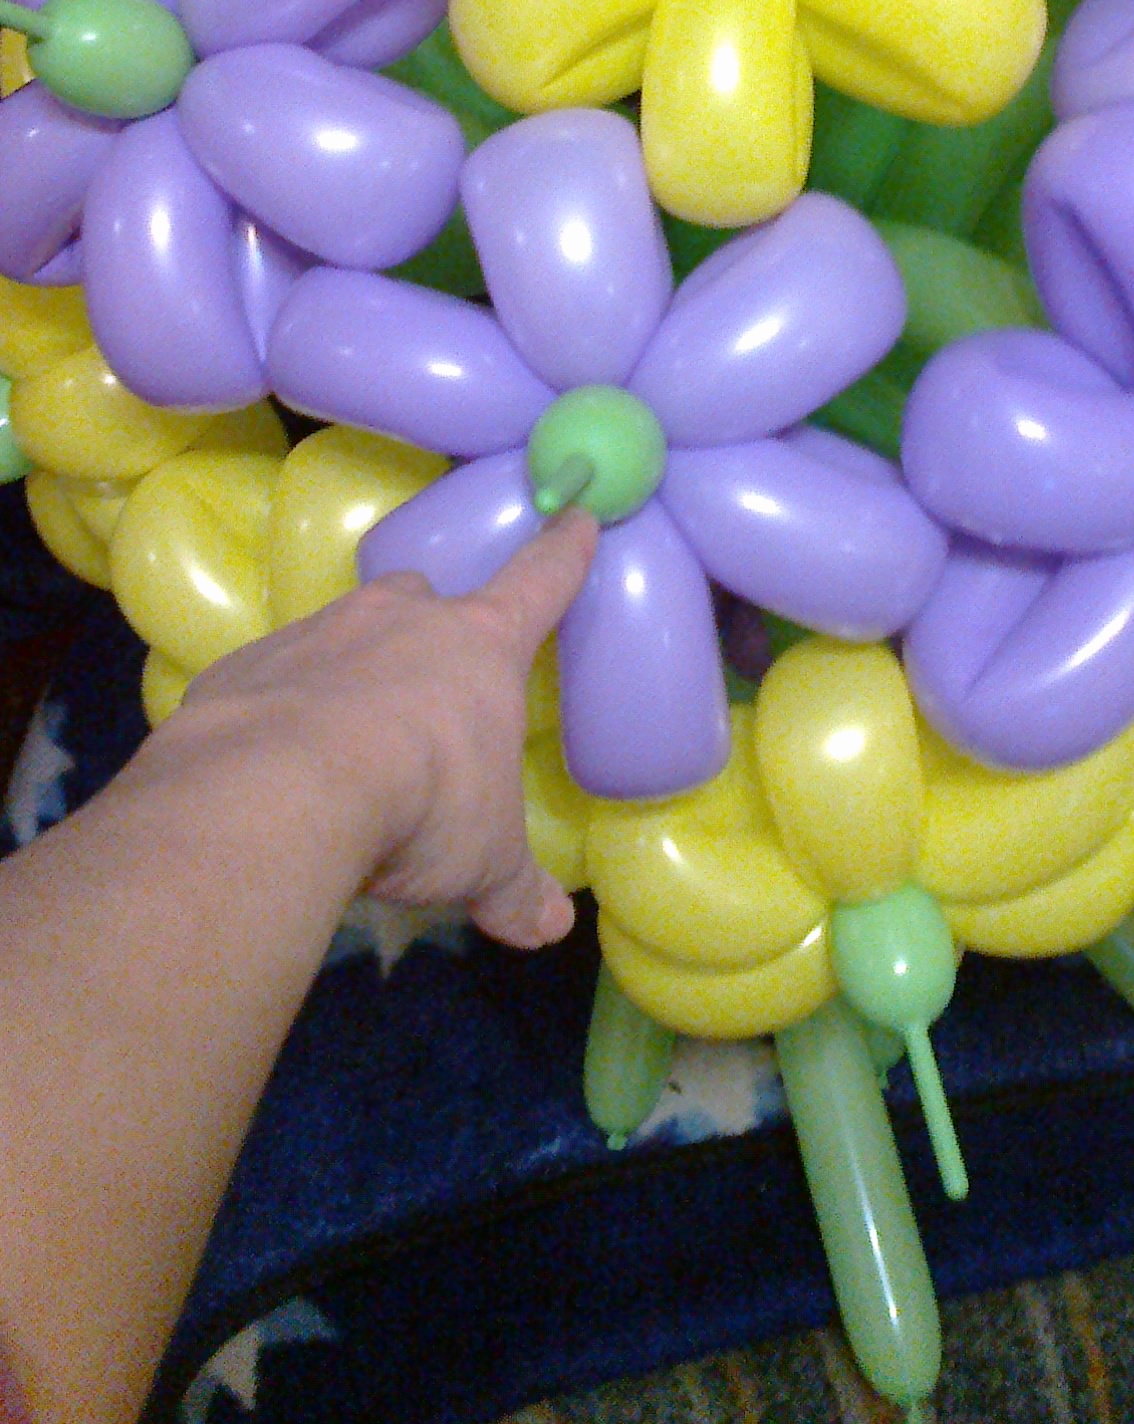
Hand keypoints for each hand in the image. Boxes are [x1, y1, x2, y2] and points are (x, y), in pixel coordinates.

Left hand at [166, 510, 597, 947]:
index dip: (562, 552)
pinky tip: (272, 763)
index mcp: (479, 646)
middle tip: (425, 689)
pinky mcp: (245, 664)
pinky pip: (273, 675)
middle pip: (424, 598)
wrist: (278, 789)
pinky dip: (280, 705)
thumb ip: (516, 891)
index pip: (539, 583)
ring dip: (350, 670)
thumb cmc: (421, 805)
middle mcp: (399, 620)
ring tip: (343, 741)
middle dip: (428, 629)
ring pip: (345, 629)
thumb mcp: (482, 862)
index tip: (575, 517)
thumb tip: (550, 930)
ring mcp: (318, 632)